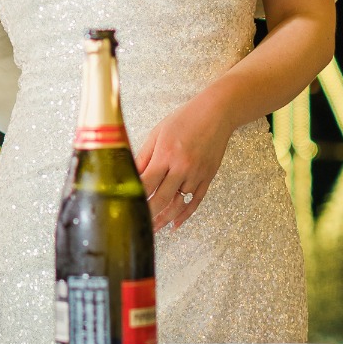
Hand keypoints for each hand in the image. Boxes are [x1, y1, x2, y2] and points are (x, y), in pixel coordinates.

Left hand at [135, 91, 233, 232]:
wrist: (216, 113)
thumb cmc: (184, 120)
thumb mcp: (157, 134)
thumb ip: (143, 156)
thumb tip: (130, 175)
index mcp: (166, 155)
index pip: (146, 183)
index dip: (136, 197)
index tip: (126, 207)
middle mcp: (182, 167)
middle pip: (162, 198)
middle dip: (149, 215)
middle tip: (138, 225)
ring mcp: (197, 174)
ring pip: (179, 204)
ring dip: (165, 218)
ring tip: (153, 229)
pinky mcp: (208, 177)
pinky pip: (196, 201)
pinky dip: (186, 215)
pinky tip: (176, 224)